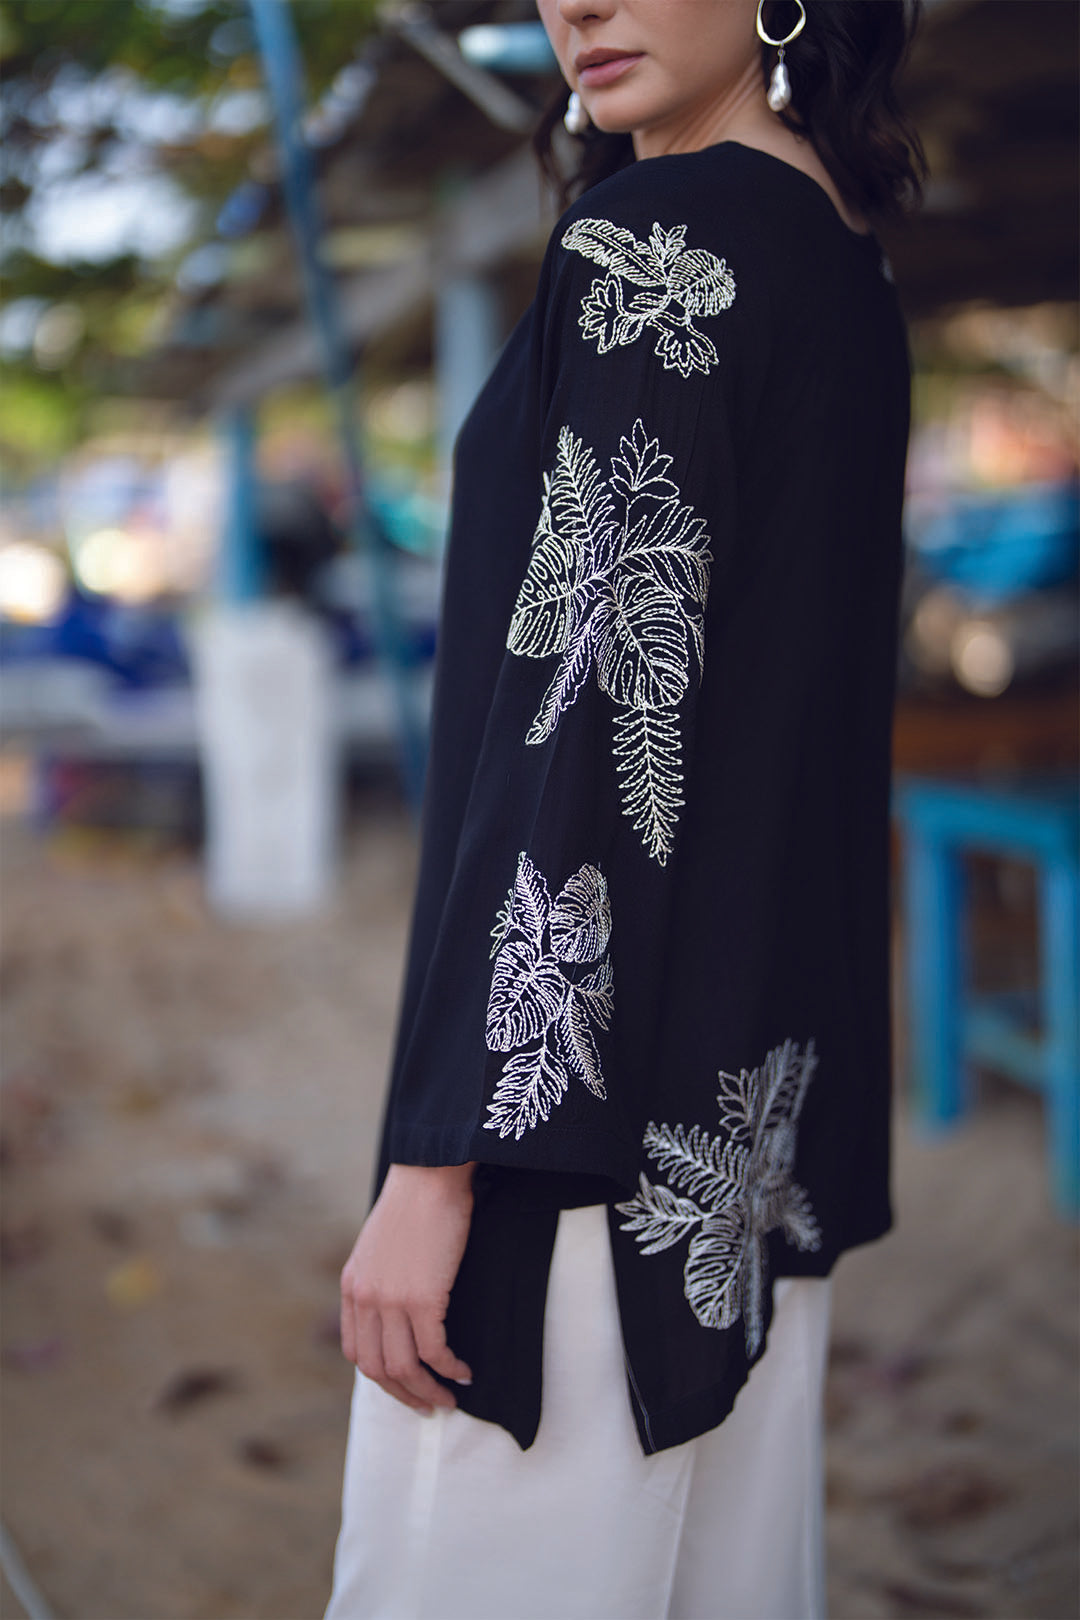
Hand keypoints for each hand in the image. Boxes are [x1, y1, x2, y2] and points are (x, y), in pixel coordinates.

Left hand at [339, 1161, 476, 1414]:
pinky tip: (464, 1371)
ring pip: (404, 1368)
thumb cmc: (416, 1203)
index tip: (404, 1385)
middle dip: (404, 1394)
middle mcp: (365, 1299)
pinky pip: (434, 1351)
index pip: (356, 1351)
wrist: (431, 1174)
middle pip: (376, 1369)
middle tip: (428, 1405)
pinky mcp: (422, 1298)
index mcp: (352, 1287)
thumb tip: (399, 1312)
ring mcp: (391, 1301)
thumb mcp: (381, 1246)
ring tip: (450, 1398)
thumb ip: (381, 1279)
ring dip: (428, 1390)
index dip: (381, 1376)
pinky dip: (449, 1369)